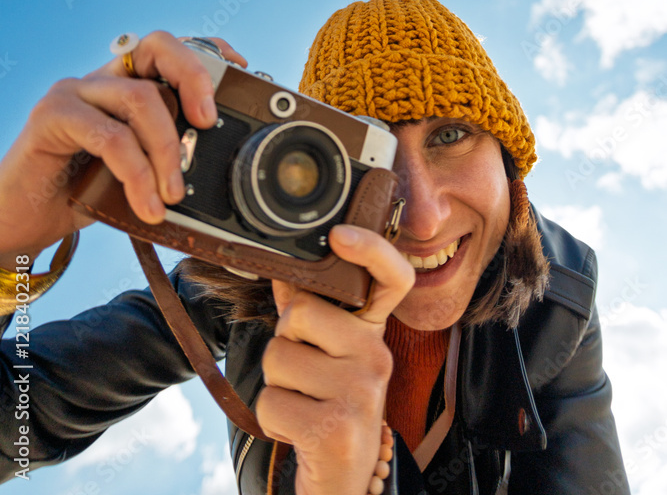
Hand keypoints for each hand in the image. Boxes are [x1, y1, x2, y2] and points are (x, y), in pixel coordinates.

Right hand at [0, 32, 246, 265]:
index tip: (241, 67)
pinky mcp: (53, 116)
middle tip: (209, 123)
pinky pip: (110, 136)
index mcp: (125, 83)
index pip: (171, 47)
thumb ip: (165, 157)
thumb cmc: (78, 193)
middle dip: (195, 77)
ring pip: (141, 98)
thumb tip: (215, 171)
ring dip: (167, 149)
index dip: (208, 49)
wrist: (20, 220)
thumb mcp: (135, 171)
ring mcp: (76, 92)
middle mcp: (102, 78)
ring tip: (173, 194)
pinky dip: (137, 172)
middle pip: (158, 47)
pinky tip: (147, 204)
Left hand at [258, 225, 414, 494]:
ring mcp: (362, 393)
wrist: (343, 485)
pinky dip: (273, 419)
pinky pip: (271, 401)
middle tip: (305, 376)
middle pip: (298, 314)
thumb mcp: (325, 360)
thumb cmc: (328, 412)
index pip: (391, 278)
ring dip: (275, 386)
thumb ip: (309, 314)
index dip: (370, 248)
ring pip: (277, 358)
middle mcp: (377, 357)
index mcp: (373, 333)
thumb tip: (284, 271)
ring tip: (303, 405)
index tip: (340, 234)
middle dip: (283, 345)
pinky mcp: (338, 429)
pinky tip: (300, 430)